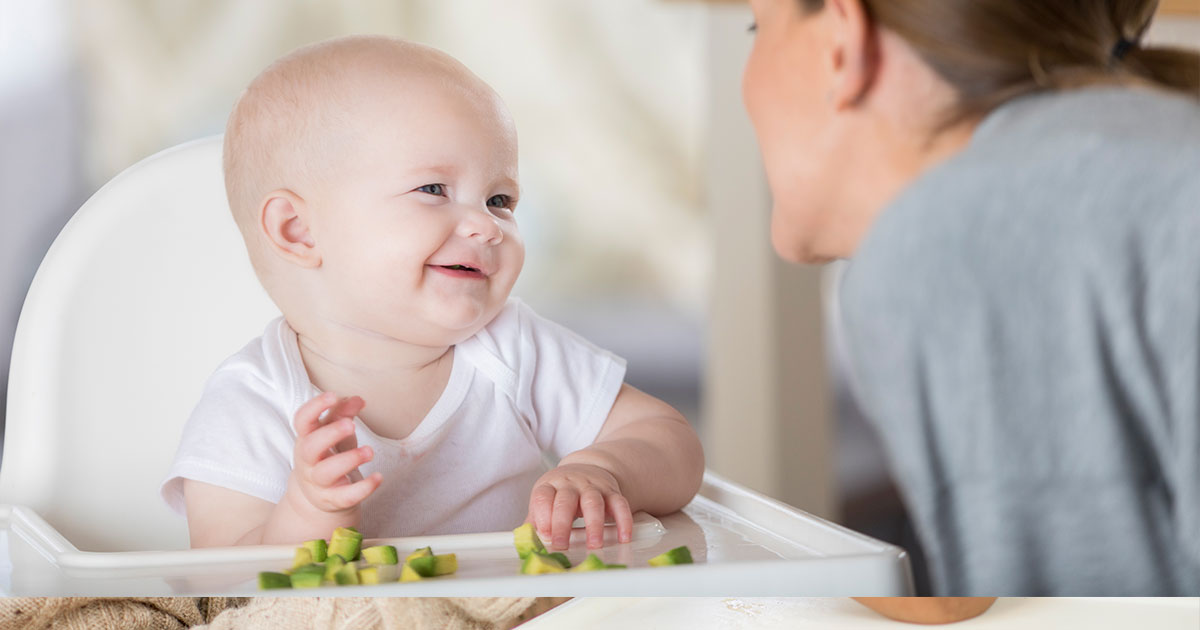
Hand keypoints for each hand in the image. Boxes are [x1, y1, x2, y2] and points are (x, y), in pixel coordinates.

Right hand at [286, 392, 382, 518]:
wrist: (317, 498)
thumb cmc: (327, 457)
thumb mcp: (332, 434)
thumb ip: (343, 415)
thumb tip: (357, 399)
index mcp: (306, 439)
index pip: (302, 421)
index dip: (314, 407)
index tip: (332, 395)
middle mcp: (308, 461)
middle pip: (310, 448)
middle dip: (330, 434)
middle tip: (351, 424)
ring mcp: (319, 483)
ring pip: (327, 472)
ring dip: (349, 460)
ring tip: (369, 451)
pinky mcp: (334, 500)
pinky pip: (346, 496)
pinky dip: (363, 488)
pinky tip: (378, 477)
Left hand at [527, 463, 633, 549]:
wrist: (588, 469)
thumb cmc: (562, 492)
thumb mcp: (545, 499)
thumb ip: (536, 520)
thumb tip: (525, 543)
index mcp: (550, 485)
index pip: (543, 497)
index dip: (542, 515)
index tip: (544, 535)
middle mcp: (571, 484)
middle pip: (565, 501)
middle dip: (562, 524)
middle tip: (561, 546)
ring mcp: (593, 486)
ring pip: (593, 503)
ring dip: (594, 524)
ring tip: (594, 544)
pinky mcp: (612, 492)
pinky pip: (620, 504)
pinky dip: (623, 520)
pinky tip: (624, 536)